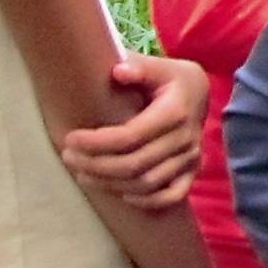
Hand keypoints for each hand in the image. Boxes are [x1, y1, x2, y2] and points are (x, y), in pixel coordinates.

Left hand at [63, 54, 206, 209]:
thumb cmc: (171, 78)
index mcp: (174, 112)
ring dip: (110, 184)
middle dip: (95, 165)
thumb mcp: (159, 66)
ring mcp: (190, 158)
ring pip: (146, 183)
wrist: (200, 93)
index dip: (97, 143)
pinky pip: (171, 195)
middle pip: (133, 164)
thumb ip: (139, 67)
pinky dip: (146, 200)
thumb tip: (118, 71)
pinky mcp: (192, 171)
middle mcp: (185, 139)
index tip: (70, 138)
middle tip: (68, 156)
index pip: (130, 137)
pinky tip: (120, 194)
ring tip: (82, 174)